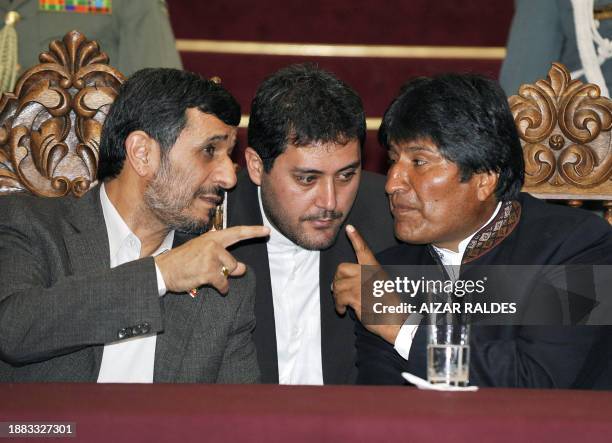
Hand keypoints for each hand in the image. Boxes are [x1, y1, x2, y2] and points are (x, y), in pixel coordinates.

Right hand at [155, 225, 268, 294]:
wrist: (162, 270)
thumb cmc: (182, 262)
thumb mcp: (202, 252)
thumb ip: (222, 257)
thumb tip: (242, 268)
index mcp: (212, 238)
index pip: (237, 232)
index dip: (253, 232)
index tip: (266, 231)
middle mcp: (213, 245)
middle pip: (234, 262)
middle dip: (229, 271)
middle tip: (212, 271)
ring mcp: (211, 257)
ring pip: (230, 272)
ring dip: (222, 279)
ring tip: (205, 276)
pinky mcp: (208, 271)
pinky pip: (224, 283)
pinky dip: (221, 288)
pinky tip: (211, 286)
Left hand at [332, 224, 403, 343]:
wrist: (395, 321)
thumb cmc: (387, 306)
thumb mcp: (380, 286)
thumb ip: (362, 280)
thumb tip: (337, 284)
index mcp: (375, 269)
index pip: (364, 250)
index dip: (356, 238)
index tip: (349, 228)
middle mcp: (368, 274)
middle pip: (341, 269)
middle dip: (337, 281)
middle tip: (337, 290)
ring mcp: (362, 285)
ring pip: (338, 285)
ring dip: (337, 297)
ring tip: (342, 304)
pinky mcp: (357, 297)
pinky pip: (339, 298)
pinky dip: (338, 306)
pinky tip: (343, 310)